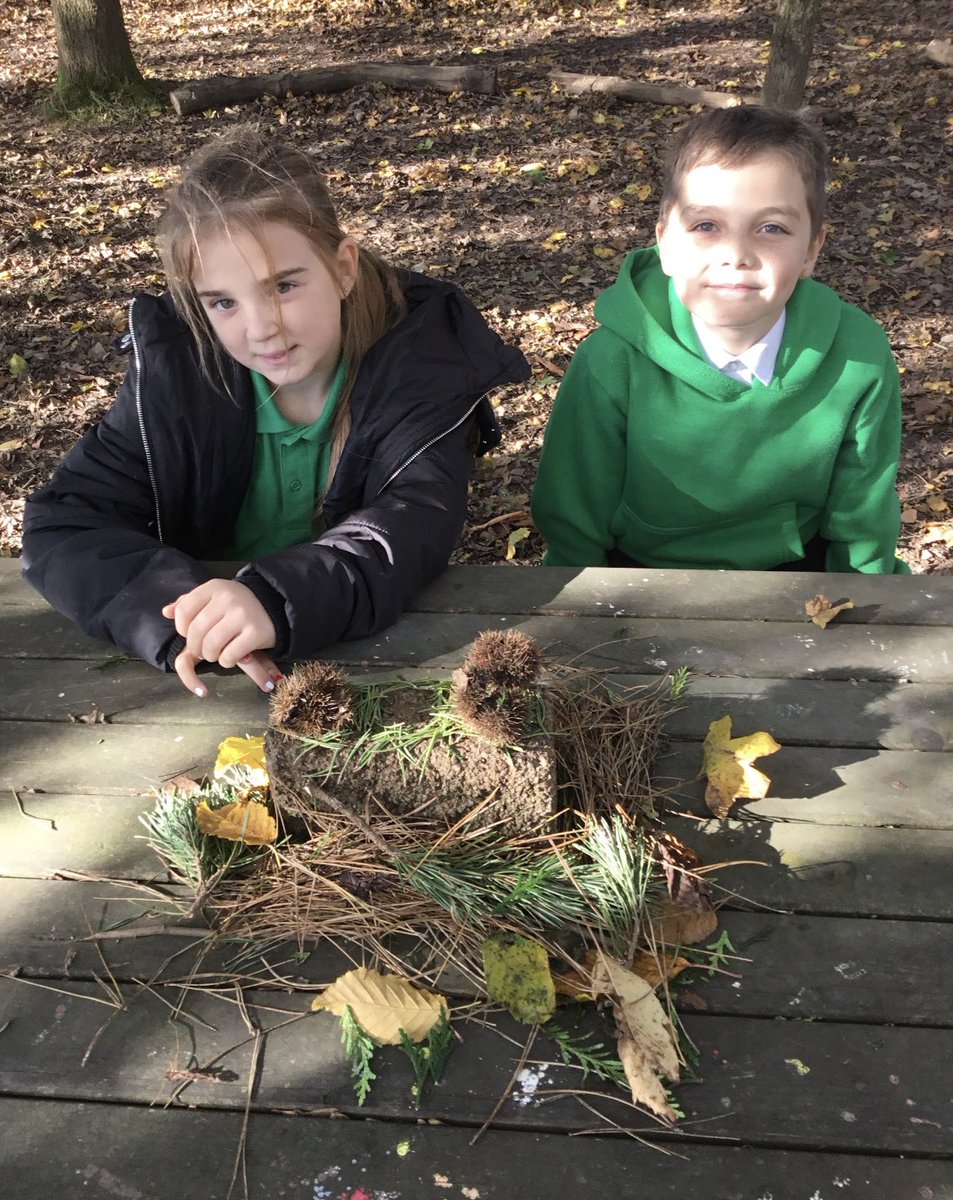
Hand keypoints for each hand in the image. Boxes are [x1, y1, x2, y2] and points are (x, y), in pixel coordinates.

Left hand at [162, 580, 278, 694]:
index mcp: (214, 588)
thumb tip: (166, 612)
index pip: (184, 610)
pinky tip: (232, 656)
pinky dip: (226, 661)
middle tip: (204, 650)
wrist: (274, 605)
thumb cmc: (237, 604)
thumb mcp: (213, 597)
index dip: (181, 628)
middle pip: (196, 632)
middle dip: (196, 647)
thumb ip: (189, 603)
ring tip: (216, 653)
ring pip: (211, 646)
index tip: (190, 633)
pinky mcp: (256, 633)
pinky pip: (229, 656)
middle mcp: (227, 599)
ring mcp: (242, 615)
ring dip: (210, 656)